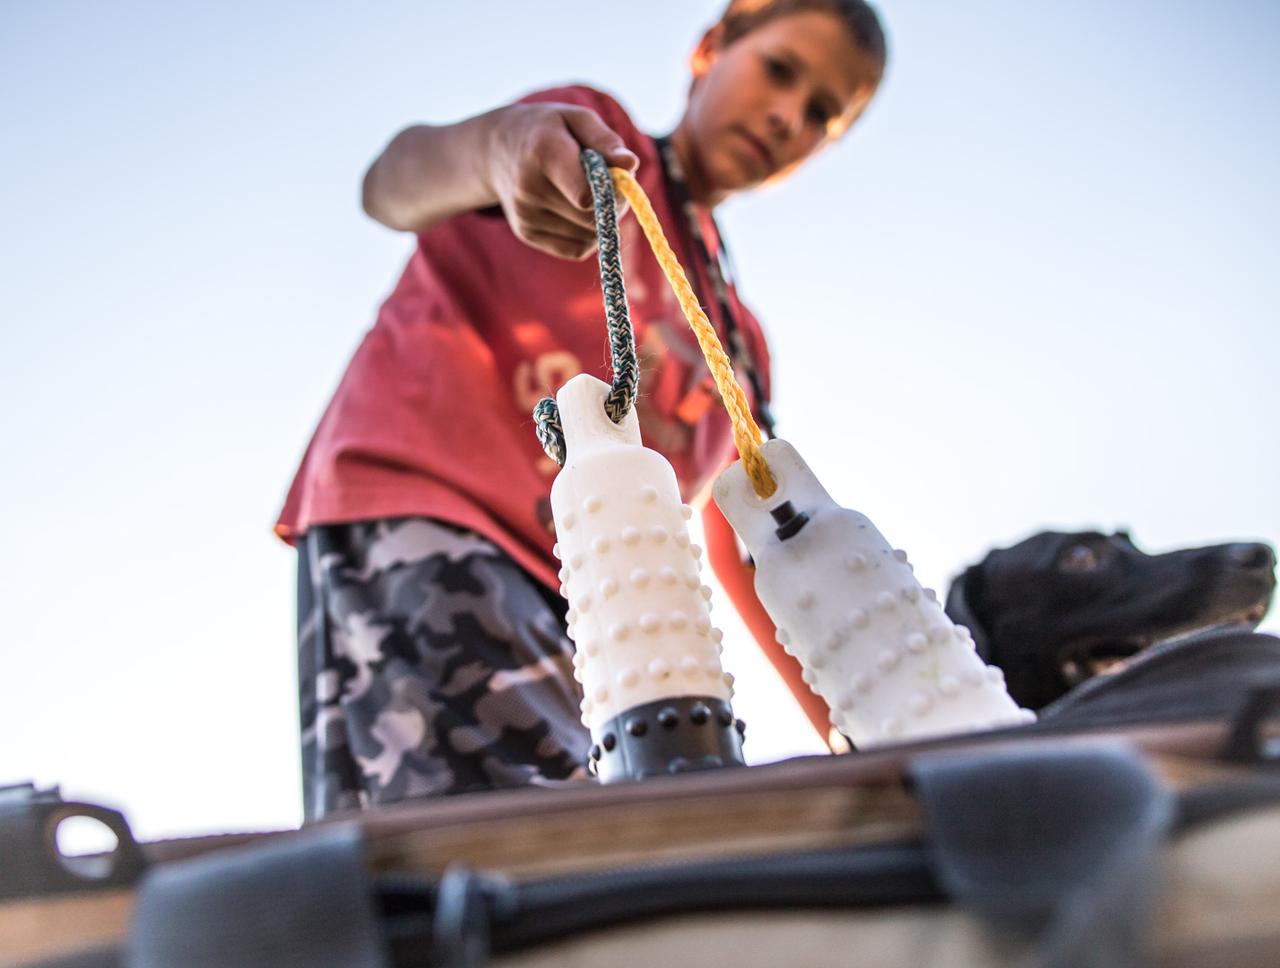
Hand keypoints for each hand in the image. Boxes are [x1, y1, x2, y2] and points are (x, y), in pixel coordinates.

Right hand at [486, 103, 638, 259]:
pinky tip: (578, 212)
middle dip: (611, 206)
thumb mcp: (577, 118)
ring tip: (589, 194)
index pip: (585, 195)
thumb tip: (630, 164)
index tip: (614, 177)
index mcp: (543, 153)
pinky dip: (588, 236)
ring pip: (588, 236)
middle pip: (591, 218)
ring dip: (601, 221)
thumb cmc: (549, 130)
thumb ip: (605, 140)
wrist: (497, 150)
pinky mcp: (527, 234)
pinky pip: (577, 249)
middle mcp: (529, 189)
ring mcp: (525, 215)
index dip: (610, 192)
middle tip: (608, 186)